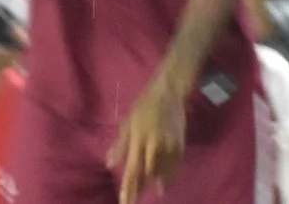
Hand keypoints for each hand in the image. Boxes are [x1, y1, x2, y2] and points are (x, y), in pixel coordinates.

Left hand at [107, 73, 187, 203]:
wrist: (167, 95)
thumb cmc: (143, 108)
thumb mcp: (127, 123)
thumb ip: (120, 146)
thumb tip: (108, 163)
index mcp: (138, 139)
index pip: (132, 169)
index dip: (128, 187)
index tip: (124, 201)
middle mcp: (153, 145)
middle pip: (146, 175)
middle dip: (138, 190)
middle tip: (131, 202)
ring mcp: (169, 147)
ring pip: (161, 174)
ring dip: (152, 186)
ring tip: (143, 196)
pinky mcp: (180, 147)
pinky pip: (174, 168)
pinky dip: (167, 179)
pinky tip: (162, 187)